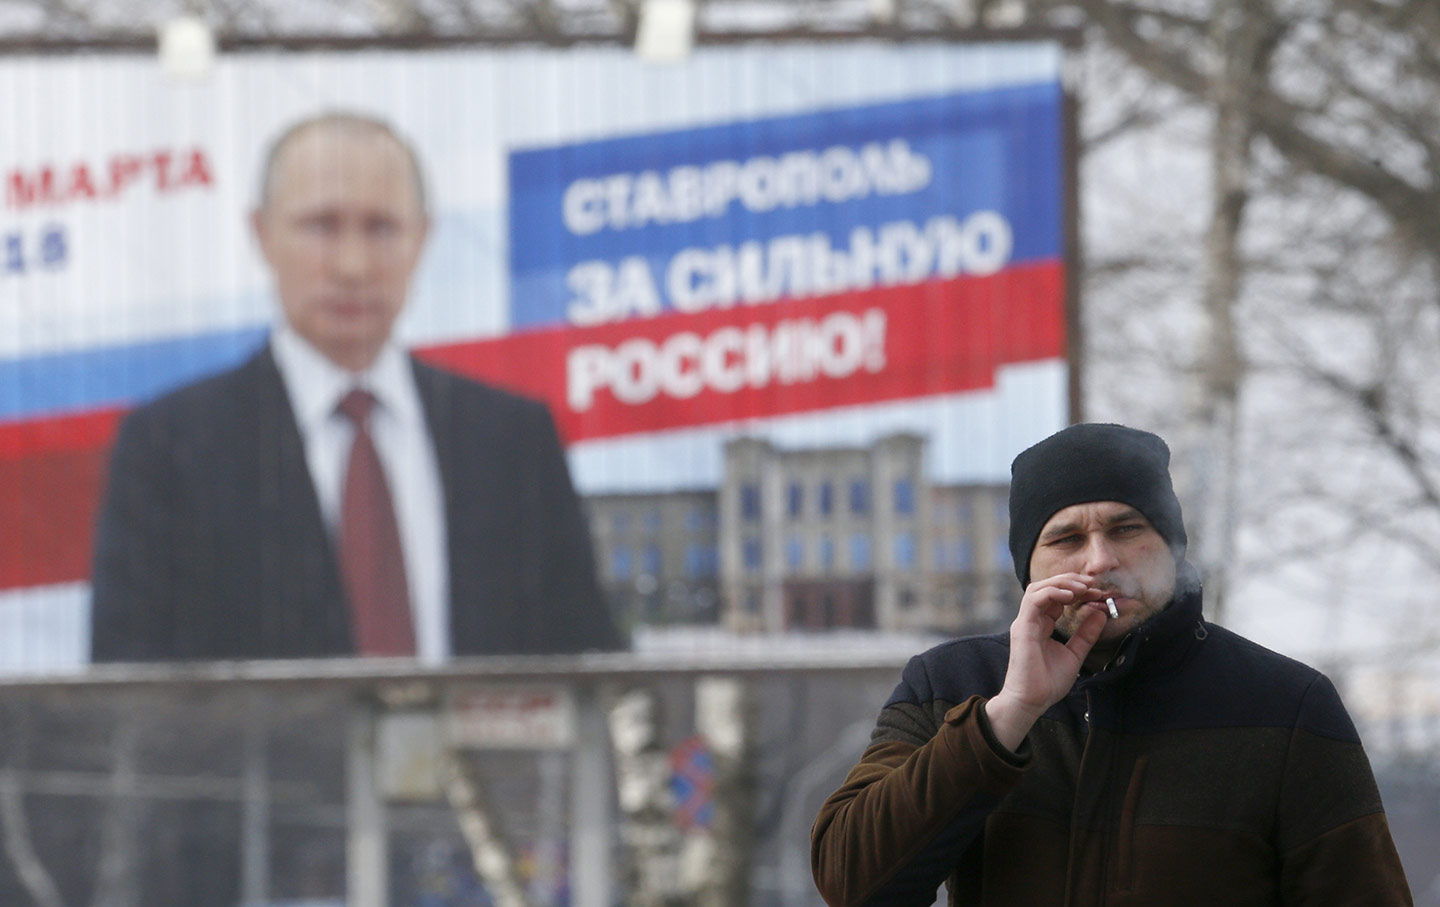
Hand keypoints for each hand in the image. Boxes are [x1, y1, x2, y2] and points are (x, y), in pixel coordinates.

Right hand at [985, 573, 1106, 750]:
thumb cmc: (1048, 682)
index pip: (1057, 598)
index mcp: (1042, 624)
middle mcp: (1032, 620)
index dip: (1077, 591)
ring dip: (1061, 583)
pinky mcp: (1022, 627)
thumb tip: (1101, 614)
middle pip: (1047, 587)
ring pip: (1038, 588)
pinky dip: (1052, 592)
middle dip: (1070, 581)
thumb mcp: (1075, 654)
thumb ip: (1086, 634)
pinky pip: (1034, 600)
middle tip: (1092, 583)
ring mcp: (1025, 622)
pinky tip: (1070, 595)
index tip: (1097, 593)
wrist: (1032, 701)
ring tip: (1082, 587)